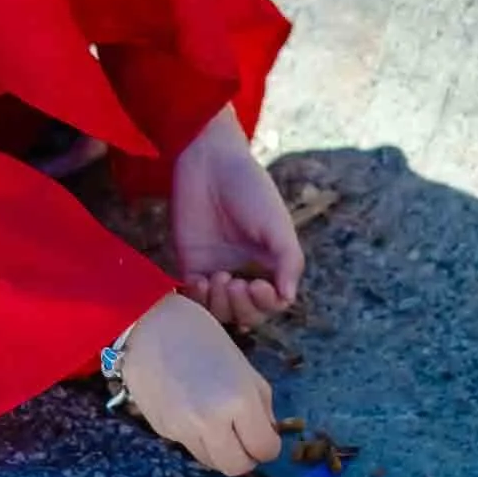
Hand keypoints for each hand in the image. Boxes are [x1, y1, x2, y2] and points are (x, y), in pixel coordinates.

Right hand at [119, 293, 281, 476]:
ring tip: (216, 422)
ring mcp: (182, 430)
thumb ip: (260, 402)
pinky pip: (188, 445)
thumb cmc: (199, 333)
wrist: (145, 322)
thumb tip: (266, 430)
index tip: (264, 431)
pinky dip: (196, 437)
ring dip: (220, 449)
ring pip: (211, 462)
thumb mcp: (242, 364)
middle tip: (243, 436)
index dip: (269, 443)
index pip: (265, 449)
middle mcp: (211, 423)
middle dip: (246, 456)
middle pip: (237, 467)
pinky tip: (190, 409)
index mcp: (239, 401)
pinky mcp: (161, 430)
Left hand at [170, 107, 303, 330]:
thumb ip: (288, 261)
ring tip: (218, 278)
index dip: (266, 304)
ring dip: (219, 305)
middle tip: (235, 283)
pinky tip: (199, 279)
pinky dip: (196, 298)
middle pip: (245, 313)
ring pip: (218, 310)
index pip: (271, 303)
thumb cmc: (249, 189)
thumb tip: (287, 298)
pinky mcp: (190, 263)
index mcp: (269, 264)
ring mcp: (215, 269)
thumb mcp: (277, 225)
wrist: (209, 163)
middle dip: (242, 307)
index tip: (259, 285)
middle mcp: (243, 271)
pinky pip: (192, 297)